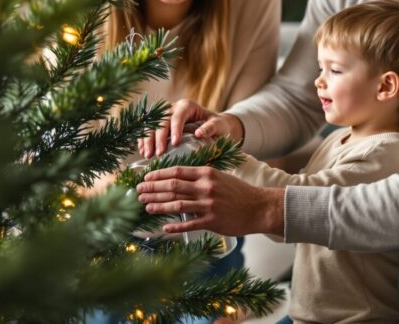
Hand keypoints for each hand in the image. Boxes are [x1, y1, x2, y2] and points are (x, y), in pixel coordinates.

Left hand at [135, 166, 284, 236]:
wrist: (259, 207)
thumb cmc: (238, 192)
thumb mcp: (220, 176)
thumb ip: (200, 177)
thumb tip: (178, 178)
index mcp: (206, 173)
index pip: (176, 171)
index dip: (158, 175)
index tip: (145, 178)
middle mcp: (206, 187)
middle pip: (173, 187)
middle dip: (153, 189)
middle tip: (138, 192)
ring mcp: (208, 205)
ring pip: (177, 204)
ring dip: (158, 205)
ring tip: (145, 206)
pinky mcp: (212, 221)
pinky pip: (189, 223)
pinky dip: (175, 225)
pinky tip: (164, 227)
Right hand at [138, 99, 244, 157]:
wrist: (214, 125)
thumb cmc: (218, 125)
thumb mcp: (218, 125)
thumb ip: (210, 128)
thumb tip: (199, 134)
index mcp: (186, 106)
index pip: (178, 116)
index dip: (175, 129)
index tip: (175, 144)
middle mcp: (172, 108)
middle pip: (161, 121)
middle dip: (158, 138)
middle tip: (159, 154)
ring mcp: (163, 115)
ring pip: (150, 125)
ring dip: (147, 140)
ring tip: (147, 155)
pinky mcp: (158, 124)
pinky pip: (147, 130)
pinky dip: (143, 141)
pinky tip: (143, 152)